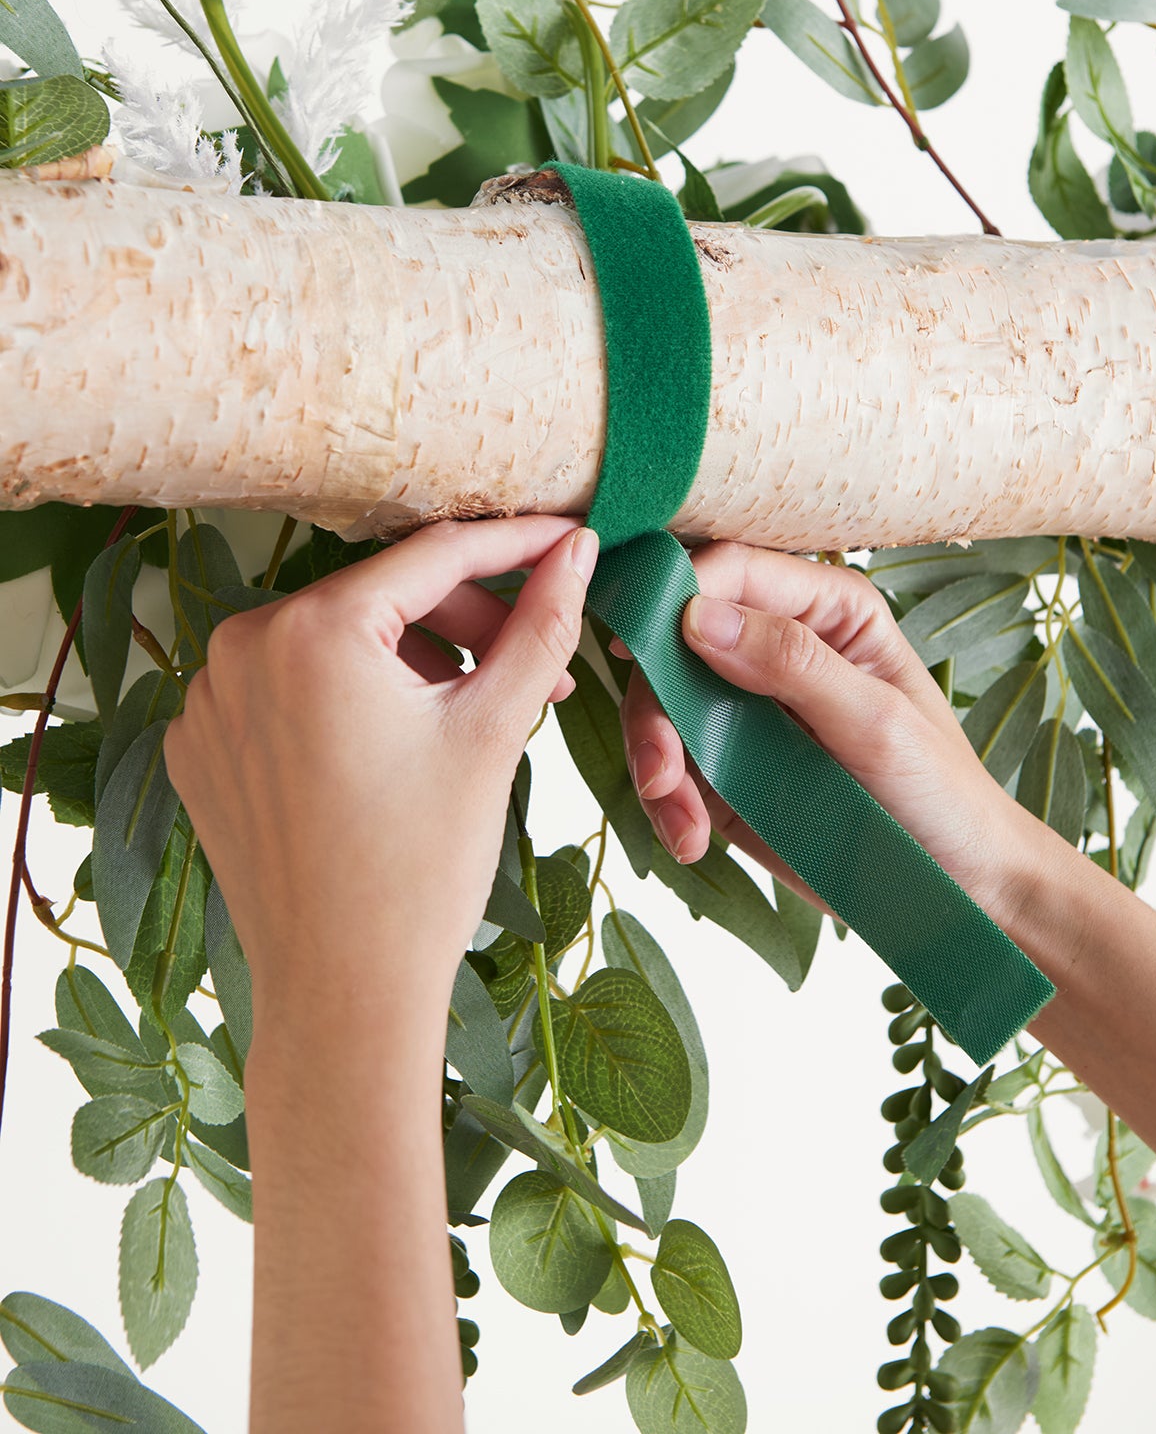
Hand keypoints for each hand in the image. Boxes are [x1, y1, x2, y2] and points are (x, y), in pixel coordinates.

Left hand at [163, 516, 599, 1016]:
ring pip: (334, 642)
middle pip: (380, 598)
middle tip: (534, 659)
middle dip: (465, 620)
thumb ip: (539, 625)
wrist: (344, 993)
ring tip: (471, 710)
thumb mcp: (492, 731)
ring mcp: (210, 700)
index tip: (567, 540)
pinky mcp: (200, 747)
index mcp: (312, 630)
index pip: (434, 556)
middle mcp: (241, 647)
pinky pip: (286, 689)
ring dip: (408, 659)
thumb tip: (577, 551)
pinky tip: (396, 746)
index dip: (514, 544)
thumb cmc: (421, 869)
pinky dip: (345, 698)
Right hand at [618, 541, 1039, 920]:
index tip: (639, 647)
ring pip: (661, 703)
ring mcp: (746, 707)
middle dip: (654, 701)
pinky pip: (672, 765)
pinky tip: (691, 837)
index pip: (730, 570)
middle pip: (675, 638)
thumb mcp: (876, 722)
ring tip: (679, 815)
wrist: (958, 888)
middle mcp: (778, 645)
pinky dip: (666, 801)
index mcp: (826, 608)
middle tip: (660, 768)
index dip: (674, 596)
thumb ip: (792, 661)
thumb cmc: (941, 792)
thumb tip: (698, 615)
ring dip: (654, 758)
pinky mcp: (728, 766)